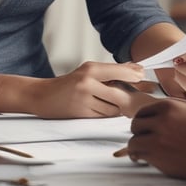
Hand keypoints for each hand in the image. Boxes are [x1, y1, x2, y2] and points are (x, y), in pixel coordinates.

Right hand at [26, 61, 144, 117]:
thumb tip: (136, 69)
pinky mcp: (81, 113)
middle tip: (139, 95)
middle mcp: (87, 82)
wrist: (43, 96)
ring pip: (113, 107)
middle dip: (129, 96)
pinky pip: (103, 116)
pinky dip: (106, 114)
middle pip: (119, 93)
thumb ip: (110, 72)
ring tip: (109, 102)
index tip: (143, 77)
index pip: (118, 71)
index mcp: (90, 69)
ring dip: (116, 107)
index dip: (133, 75)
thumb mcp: (88, 71)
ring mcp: (84, 99)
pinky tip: (100, 108)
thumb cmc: (69, 83)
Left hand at [127, 99, 185, 178]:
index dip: (143, 121)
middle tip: (144, 140)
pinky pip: (138, 154)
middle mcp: (161, 120)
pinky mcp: (157, 155)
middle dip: (139, 133)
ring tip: (141, 151)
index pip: (143, 111)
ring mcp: (158, 138)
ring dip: (137, 147)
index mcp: (169, 106)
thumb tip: (149, 118)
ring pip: (134, 141)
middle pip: (136, 125)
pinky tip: (143, 159)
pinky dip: (139, 157)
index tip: (145, 129)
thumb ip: (170, 112)